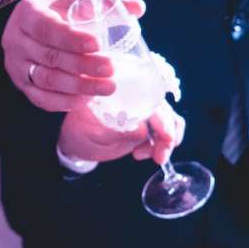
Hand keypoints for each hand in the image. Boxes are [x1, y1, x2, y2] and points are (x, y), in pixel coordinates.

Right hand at [3, 0, 145, 111]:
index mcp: (27, 14)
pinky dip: (65, 102)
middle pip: (50, 57)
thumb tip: (137, 7)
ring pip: (46, 81)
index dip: (72, 38)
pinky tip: (88, 99)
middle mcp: (15, 40)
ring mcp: (15, 65)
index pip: (47, 28)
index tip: (98, 44)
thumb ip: (106, 3)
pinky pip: (41, 99)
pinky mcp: (21, 85)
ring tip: (107, 88)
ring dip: (78, 87)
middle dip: (83, 66)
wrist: (34, 29)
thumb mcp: (77, 0)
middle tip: (111, 70)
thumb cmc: (60, 12)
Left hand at [58, 100, 184, 164]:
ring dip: (168, 141)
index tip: (163, 137)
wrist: (78, 140)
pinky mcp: (148, 124)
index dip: (161, 117)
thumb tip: (142, 130)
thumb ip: (113, 131)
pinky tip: (147, 154)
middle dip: (168, 134)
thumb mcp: (91, 133)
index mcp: (120, 89)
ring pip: (171, 120)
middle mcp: (135, 94)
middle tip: (158, 157)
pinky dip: (164, 144)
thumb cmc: (80, 131)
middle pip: (164, 109)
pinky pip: (166, 130)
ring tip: (154, 158)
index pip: (150, 96)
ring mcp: (143, 108)